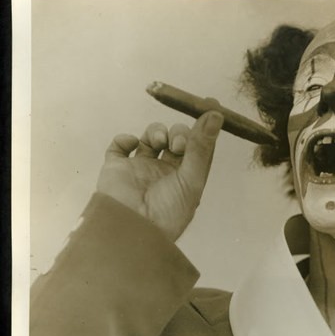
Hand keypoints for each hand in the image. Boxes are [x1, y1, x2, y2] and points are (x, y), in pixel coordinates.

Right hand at [96, 111, 223, 241]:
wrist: (132, 229)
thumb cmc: (168, 211)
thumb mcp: (192, 179)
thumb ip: (202, 147)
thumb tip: (216, 114)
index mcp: (185, 177)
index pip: (198, 147)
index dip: (204, 128)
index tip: (211, 106)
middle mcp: (164, 171)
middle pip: (175, 138)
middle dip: (179, 133)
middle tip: (178, 144)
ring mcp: (140, 168)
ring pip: (150, 137)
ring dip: (157, 131)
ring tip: (159, 143)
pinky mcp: (117, 168)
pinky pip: (120, 145)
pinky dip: (125, 139)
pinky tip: (133, 144)